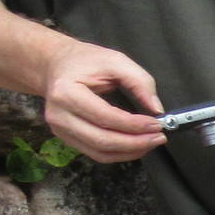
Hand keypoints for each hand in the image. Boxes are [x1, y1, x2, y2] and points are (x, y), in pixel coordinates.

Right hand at [41, 40, 167, 161]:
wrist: (56, 65)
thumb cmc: (83, 61)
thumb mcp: (115, 61)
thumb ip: (140, 82)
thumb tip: (156, 108)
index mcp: (67, 93)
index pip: (106, 118)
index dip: (135, 125)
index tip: (156, 124)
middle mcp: (59, 115)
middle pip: (102, 141)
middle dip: (136, 143)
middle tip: (158, 137)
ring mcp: (60, 129)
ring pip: (100, 153)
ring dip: (130, 151)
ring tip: (150, 142)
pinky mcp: (66, 138)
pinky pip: (96, 154)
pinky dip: (119, 153)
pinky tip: (135, 145)